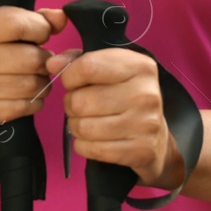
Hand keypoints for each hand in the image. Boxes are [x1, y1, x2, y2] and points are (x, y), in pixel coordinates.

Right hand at [0, 5, 67, 151]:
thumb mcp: (7, 33)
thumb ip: (37, 19)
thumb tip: (61, 17)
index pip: (16, 23)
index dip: (40, 29)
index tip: (41, 36)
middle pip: (30, 58)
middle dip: (45, 62)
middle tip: (41, 64)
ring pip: (31, 85)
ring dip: (42, 84)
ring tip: (35, 80)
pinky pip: (25, 106)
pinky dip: (34, 103)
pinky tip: (27, 98)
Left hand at [48, 40, 179, 190]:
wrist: (157, 140)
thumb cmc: (127, 99)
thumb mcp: (111, 71)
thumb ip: (79, 60)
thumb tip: (52, 64)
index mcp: (140, 66)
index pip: (87, 66)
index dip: (69, 76)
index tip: (71, 82)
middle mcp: (146, 93)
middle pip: (81, 100)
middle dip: (71, 105)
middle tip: (80, 107)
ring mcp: (145, 124)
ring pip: (83, 126)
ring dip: (76, 126)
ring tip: (86, 122)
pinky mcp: (140, 150)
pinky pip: (91, 148)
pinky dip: (83, 145)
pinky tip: (92, 140)